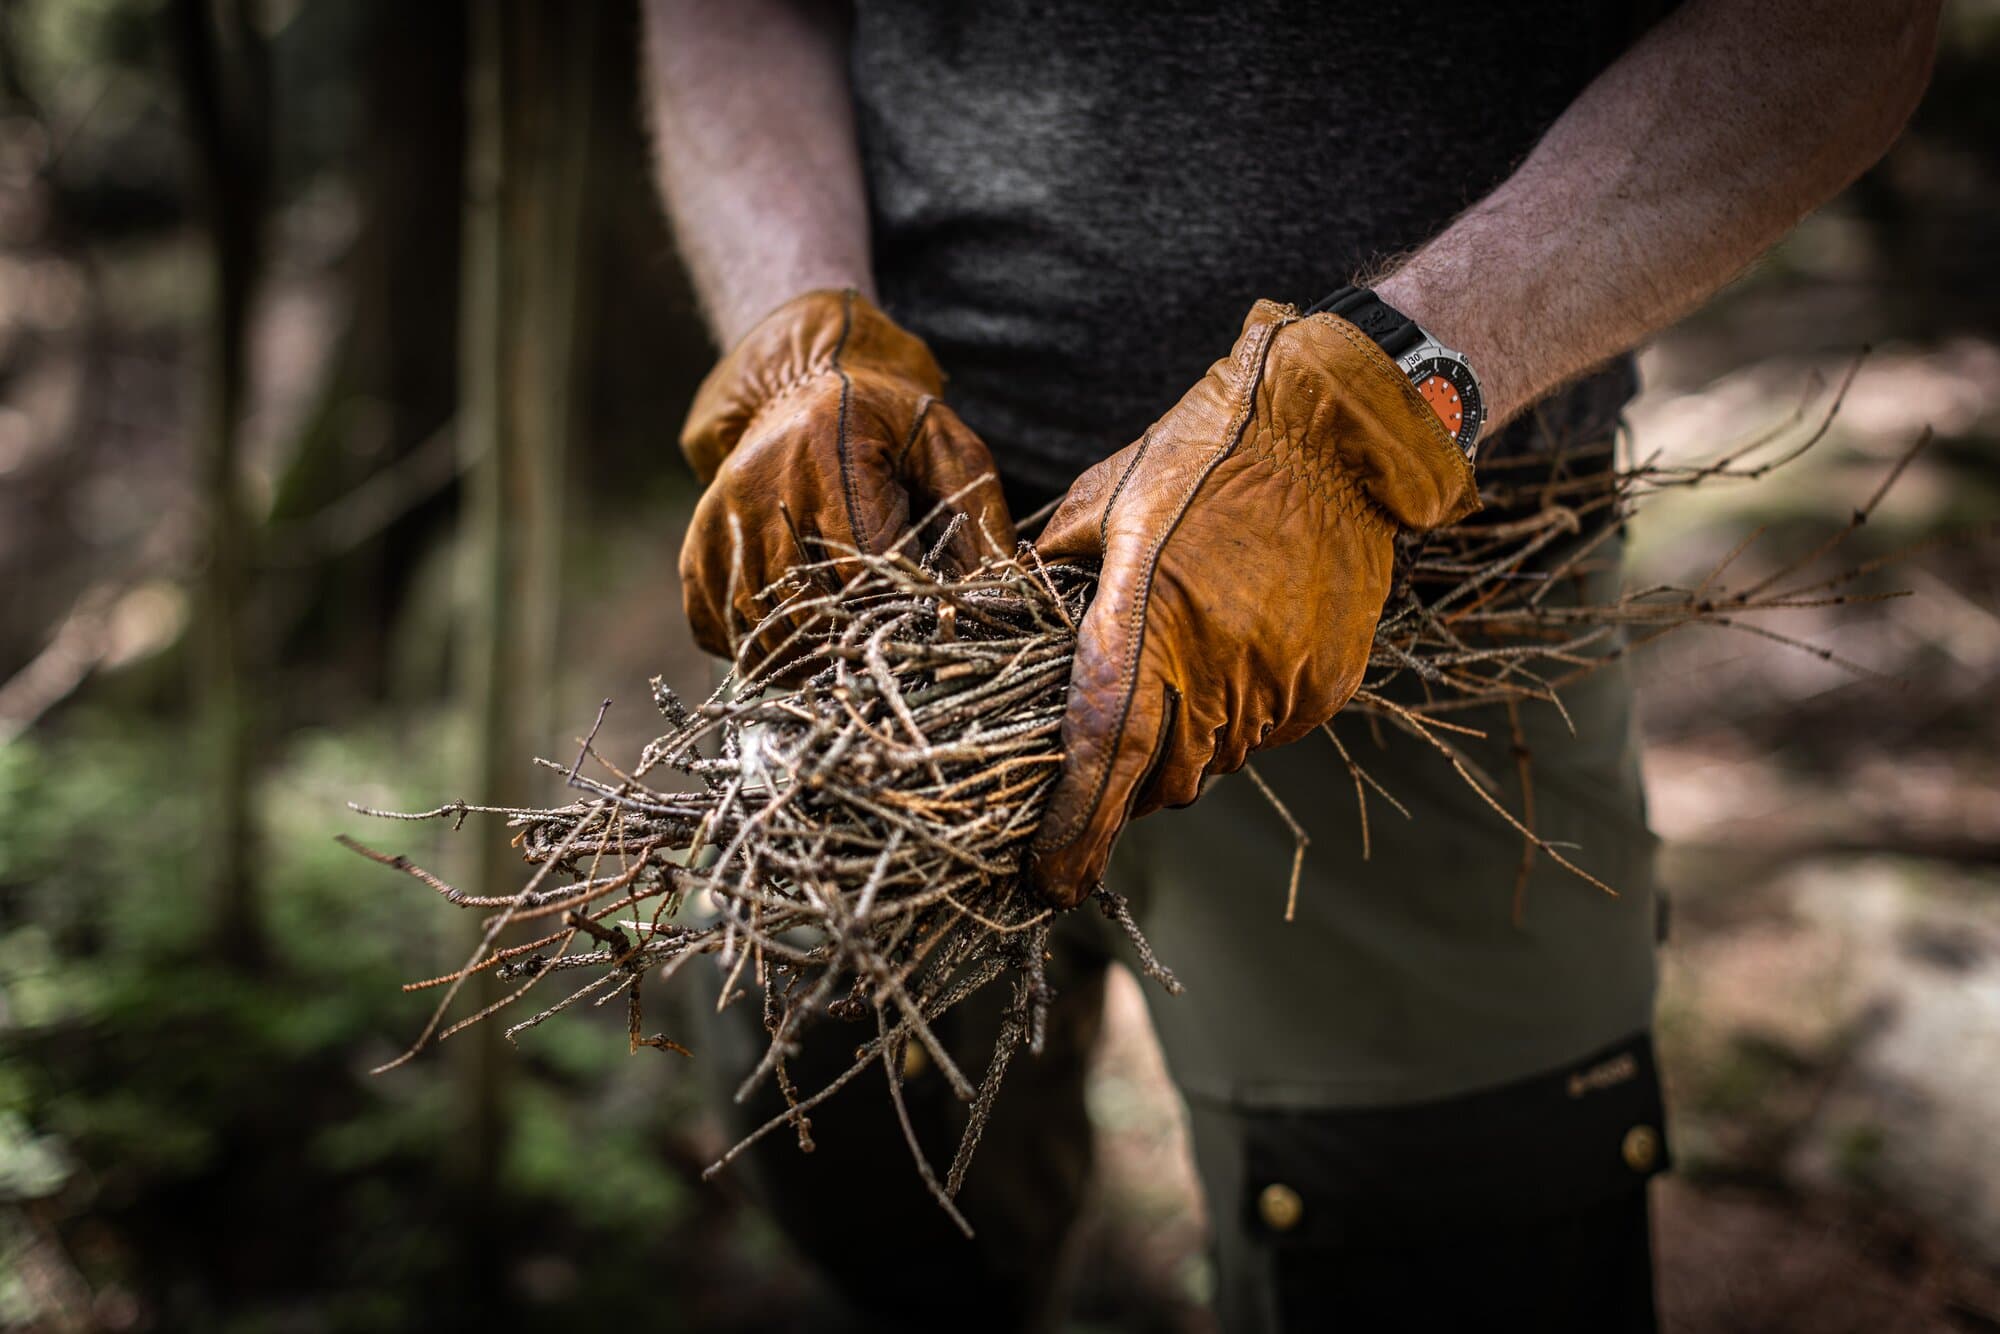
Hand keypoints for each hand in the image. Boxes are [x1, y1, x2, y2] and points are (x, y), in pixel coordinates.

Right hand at [678, 288, 1015, 662]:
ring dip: (804, 665)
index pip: (863, 566)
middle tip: (890, 672)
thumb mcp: (951, 452)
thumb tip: (1009, 600)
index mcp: (833, 450)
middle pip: (805, 607)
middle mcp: (762, 485)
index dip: (897, 616)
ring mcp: (719, 518)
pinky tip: (796, 648)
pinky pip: (716, 624)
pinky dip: (753, 651)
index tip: (924, 640)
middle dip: (853, 652)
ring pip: (756, 627)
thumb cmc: (893, 422)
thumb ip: (981, 521)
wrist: (809, 381)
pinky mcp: (698, 545)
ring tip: (847, 672)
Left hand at [1026, 300, 1479, 905]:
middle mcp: (1218, 665)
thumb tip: (1002, 634)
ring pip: (1214, 763)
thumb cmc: (1201, 454)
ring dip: (1181, 751)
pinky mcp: (1325, 687)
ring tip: (1175, 682)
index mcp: (1147, 618)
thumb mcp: (1101, 503)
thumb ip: (1050, 580)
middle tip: (1100, 767)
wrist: (1333, 435)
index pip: (1104, 751)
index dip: (1074, 827)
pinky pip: (1265, 735)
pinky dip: (1235, 721)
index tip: (1046, 878)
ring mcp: (1280, 682)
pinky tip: (1230, 660)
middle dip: (1122, 792)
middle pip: (1158, 781)